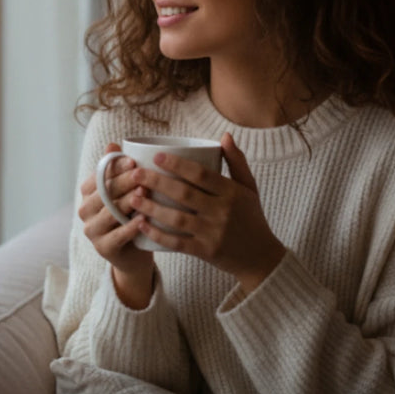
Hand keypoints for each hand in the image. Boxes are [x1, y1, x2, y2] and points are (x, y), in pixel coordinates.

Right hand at [78, 143, 154, 307]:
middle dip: (123, 182)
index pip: (99, 176)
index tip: (133, 161)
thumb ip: (117, 169)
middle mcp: (85, 210)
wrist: (134, 253)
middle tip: (141, 175)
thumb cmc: (131, 214)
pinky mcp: (102, 248)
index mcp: (88, 192)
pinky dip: (131, 226)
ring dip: (127, 202)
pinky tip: (144, 219)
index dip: (115, 167)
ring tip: (145, 193)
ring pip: (109, 212)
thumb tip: (112, 144)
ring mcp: (91, 230)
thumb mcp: (125, 190)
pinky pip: (117, 235)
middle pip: (104, 193)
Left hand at [129, 134, 284, 293]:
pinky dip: (158, 234)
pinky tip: (141, 225)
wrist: (261, 258)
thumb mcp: (249, 187)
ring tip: (133, 197)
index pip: (201, 174)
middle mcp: (223, 212)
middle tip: (135, 174)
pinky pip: (177, 243)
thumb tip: (224, 136)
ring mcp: (213, 233)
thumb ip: (237, 161)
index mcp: (232, 192)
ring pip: (177, 219)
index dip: (177, 164)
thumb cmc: (251, 217)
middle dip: (156, 182)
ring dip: (152, 208)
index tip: (156, 156)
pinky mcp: (206, 252)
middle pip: (184, 194)